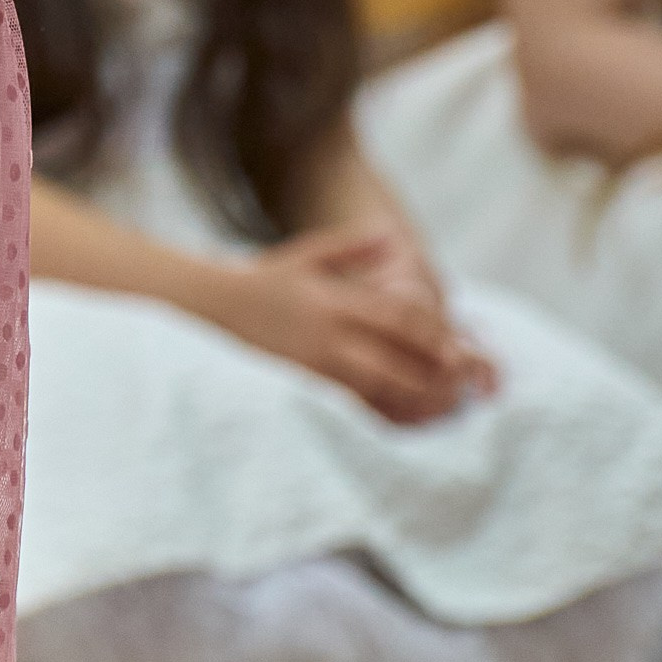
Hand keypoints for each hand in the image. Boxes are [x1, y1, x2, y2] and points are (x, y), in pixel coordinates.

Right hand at [217, 228, 497, 426]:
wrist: (200, 309)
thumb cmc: (253, 283)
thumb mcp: (301, 257)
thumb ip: (349, 248)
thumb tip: (392, 239)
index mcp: (333, 300)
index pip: (399, 318)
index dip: (434, 335)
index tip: (457, 348)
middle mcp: (327, 335)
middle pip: (396, 360)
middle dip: (433, 375)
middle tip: (461, 386)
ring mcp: (311, 368)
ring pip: (376, 392)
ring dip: (413, 401)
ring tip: (440, 409)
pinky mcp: (296, 392)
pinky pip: (346, 411)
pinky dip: (376, 418)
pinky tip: (396, 422)